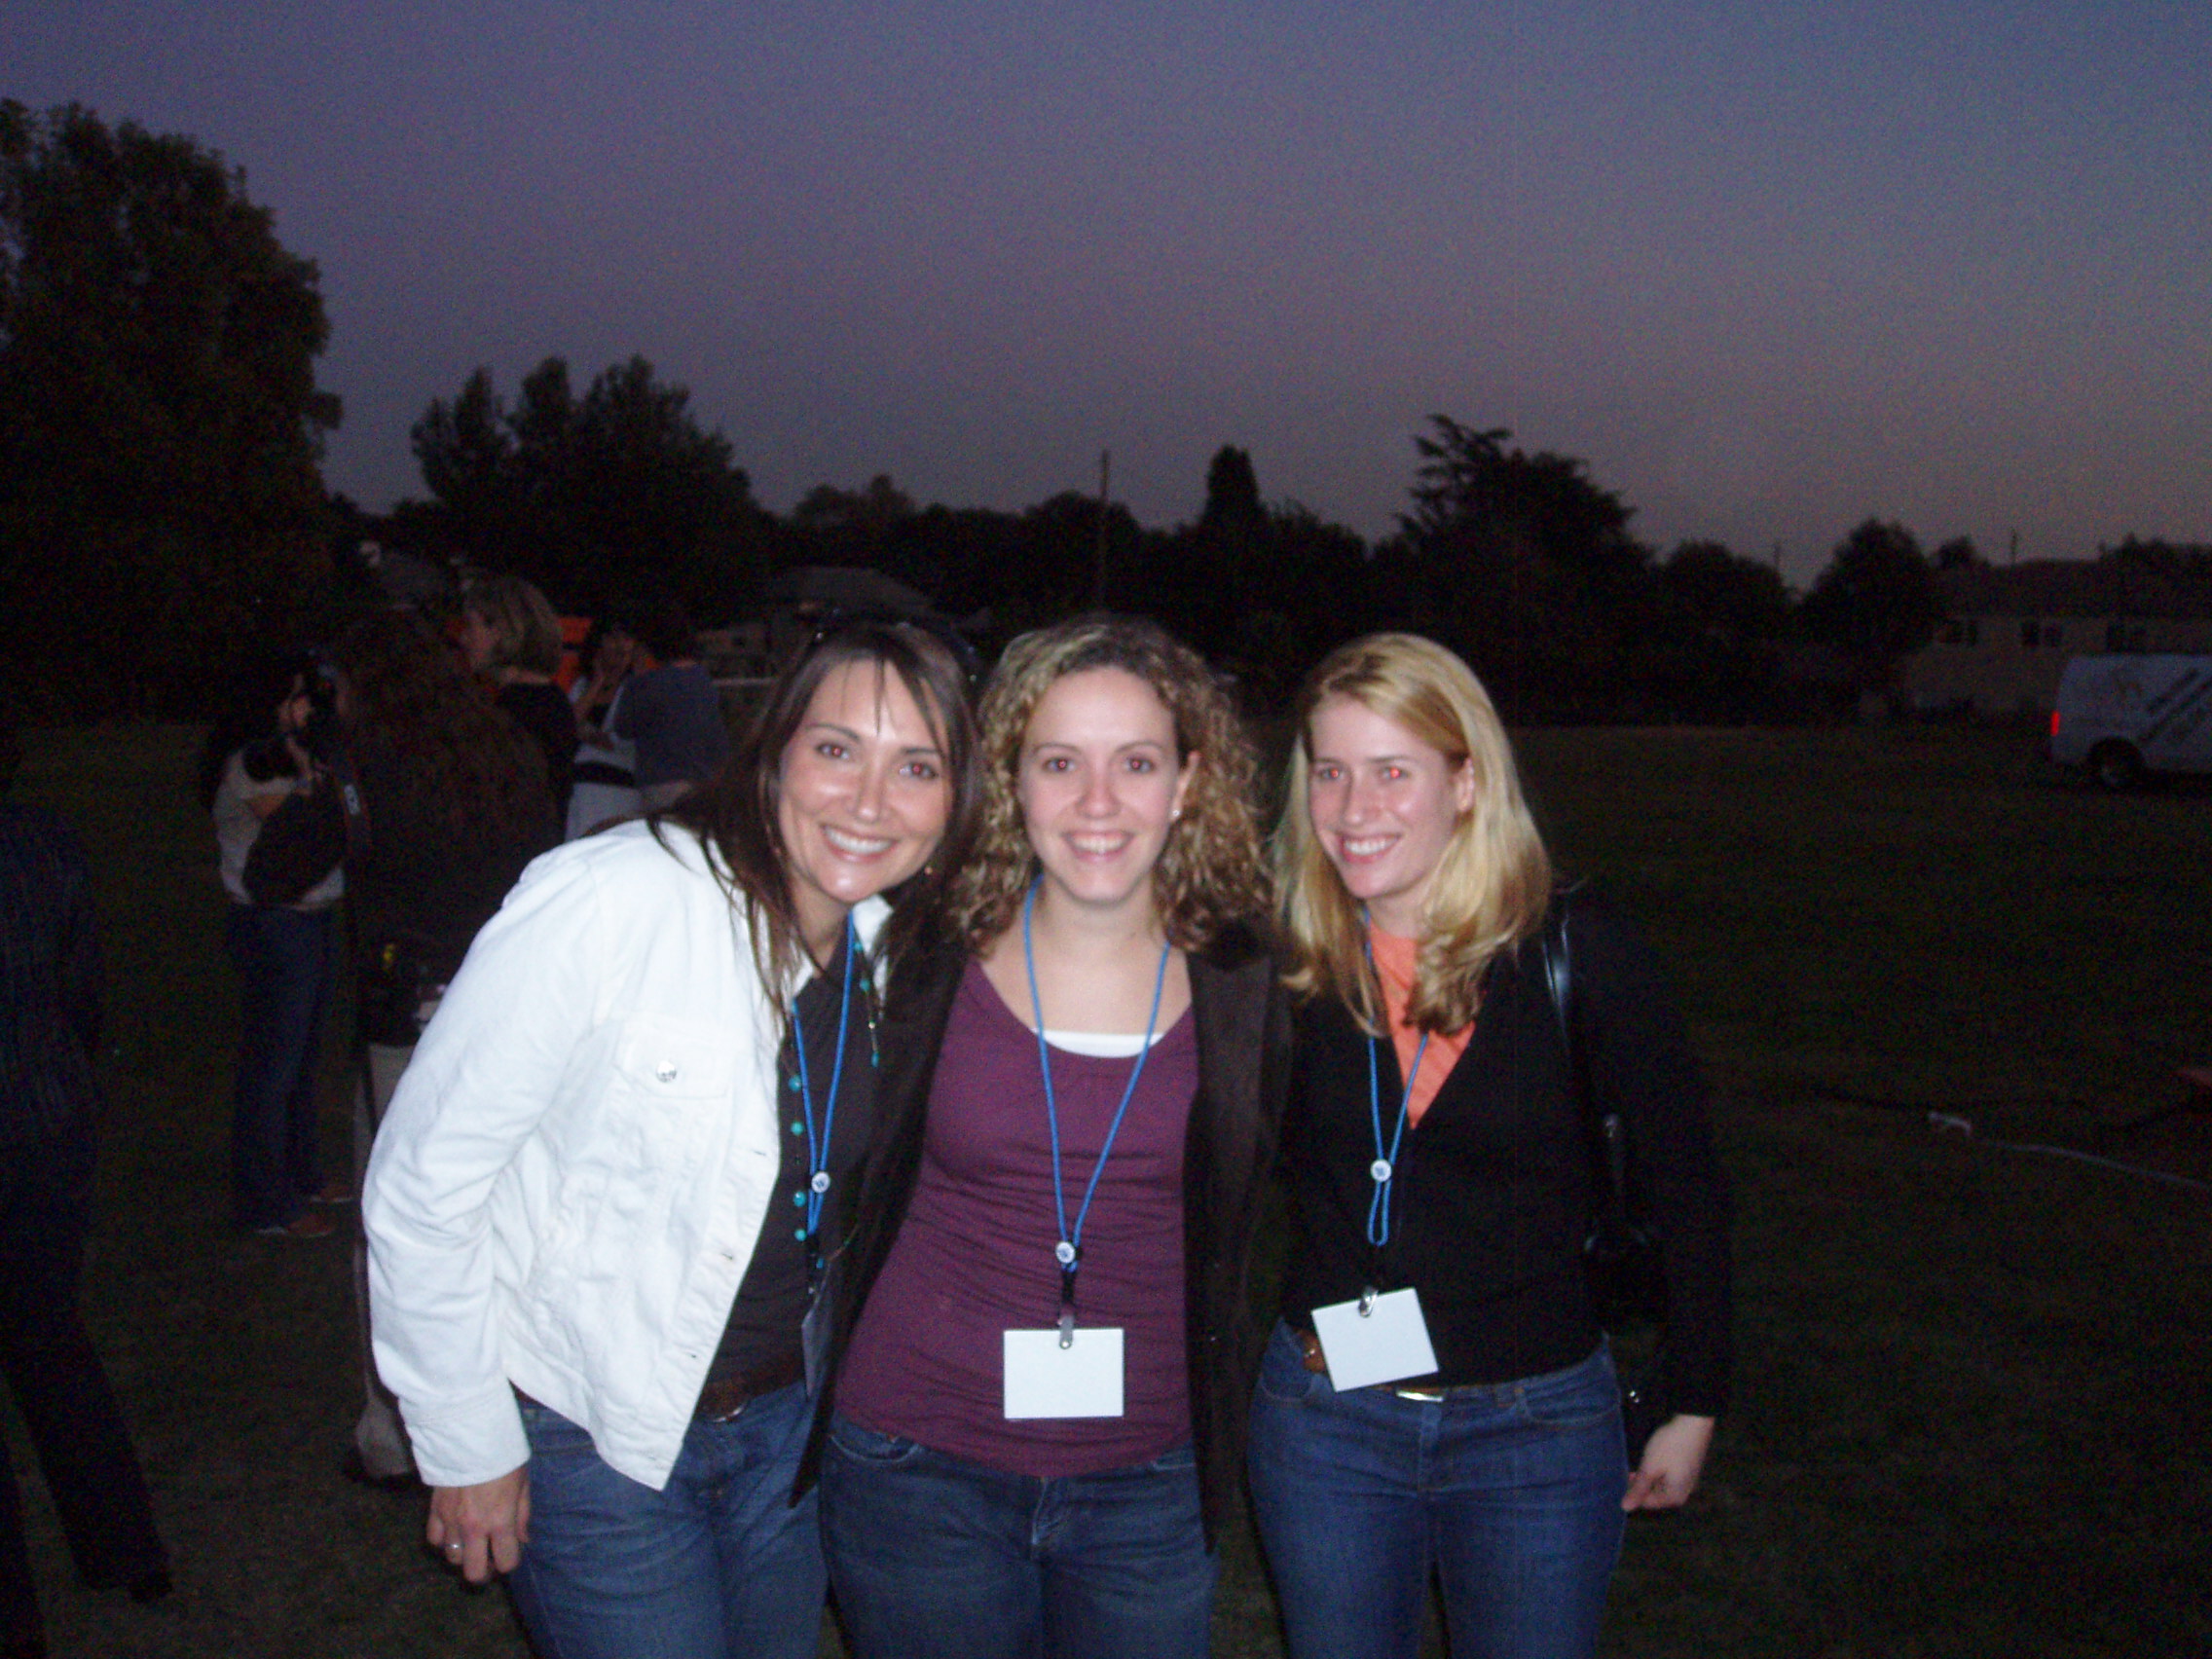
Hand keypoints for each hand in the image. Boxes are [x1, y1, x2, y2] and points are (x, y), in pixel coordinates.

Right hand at [425, 1467, 529, 1582]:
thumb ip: (523, 1515)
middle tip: (489, 1561)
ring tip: (472, 1543)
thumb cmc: (503, 1456)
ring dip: (464, 1555)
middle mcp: (474, 1527)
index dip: (510, 1562)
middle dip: (484, 1572)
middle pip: (473, 1572)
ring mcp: (451, 1521)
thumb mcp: (523, 1483)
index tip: (511, 1553)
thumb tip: (522, 1540)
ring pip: (452, 1558)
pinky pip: (434, 1539)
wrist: (471, 1434)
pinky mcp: (434, 1510)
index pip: (506, 1562)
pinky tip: (453, 1531)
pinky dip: (443, 1540)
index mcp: (501, 1521)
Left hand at [1623, 1413, 1713, 1510]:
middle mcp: (1684, 1492)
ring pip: (1662, 1483)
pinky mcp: (1689, 1466)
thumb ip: (1638, 1489)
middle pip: (1656, 1494)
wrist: (1694, 1422)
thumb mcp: (1650, 1468)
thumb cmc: (1669, 1446)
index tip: (1620, 1478)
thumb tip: (1625, 1508)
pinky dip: (1658, 1469)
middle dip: (1640, 1484)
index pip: (1647, 1503)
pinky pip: (1669, 1474)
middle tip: (1627, 1469)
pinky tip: (1652, 1457)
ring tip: (1638, 1462)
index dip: (1632, 1492)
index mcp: (1675, 1497)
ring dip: (1648, 1475)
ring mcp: (1688, 1479)